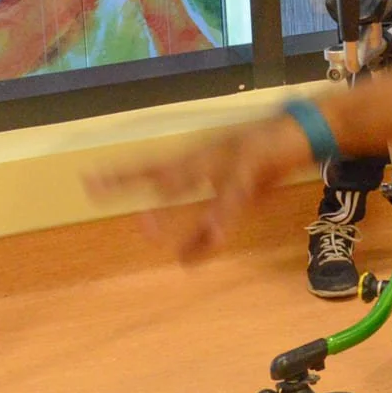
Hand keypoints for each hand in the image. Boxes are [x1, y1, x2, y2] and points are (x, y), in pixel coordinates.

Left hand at [87, 118, 316, 263]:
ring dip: (169, 200)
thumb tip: (184, 264)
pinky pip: (234, 194)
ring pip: (191, 177)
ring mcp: (226, 156)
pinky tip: (214, 232)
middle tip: (94, 189)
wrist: (303, 128)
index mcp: (199, 161)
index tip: (88, 183)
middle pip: (161, 170)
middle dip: (129, 180)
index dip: (121, 177)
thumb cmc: (266, 163)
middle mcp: (205, 156)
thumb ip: (209, 234)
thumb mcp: (237, 202)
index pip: (152, 169)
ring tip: (145, 227)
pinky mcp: (253, 164)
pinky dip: (223, 213)